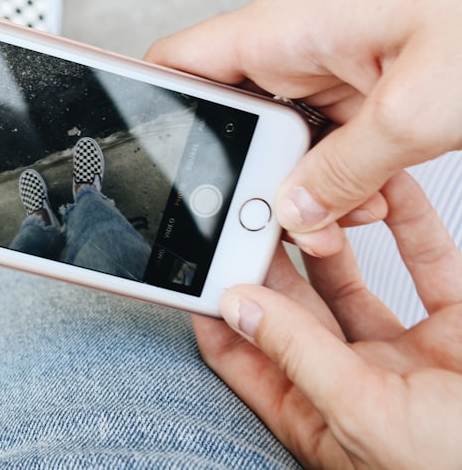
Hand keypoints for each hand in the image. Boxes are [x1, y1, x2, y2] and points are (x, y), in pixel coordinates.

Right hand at [145, 0, 461, 255]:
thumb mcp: (413, 115)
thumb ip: (340, 175)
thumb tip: (291, 214)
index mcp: (280, 29)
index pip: (176, 63)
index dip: (150, 110)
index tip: (152, 165)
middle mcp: (293, 43)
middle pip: (229, 118)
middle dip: (247, 175)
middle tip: (272, 220)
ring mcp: (328, 64)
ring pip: (281, 137)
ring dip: (303, 183)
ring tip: (338, 214)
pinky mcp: (362, 83)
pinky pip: (326, 139)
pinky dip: (341, 175)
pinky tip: (369, 197)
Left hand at [193, 172, 461, 468]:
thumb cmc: (458, 469)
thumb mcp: (369, 417)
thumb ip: (303, 356)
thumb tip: (241, 305)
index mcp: (320, 416)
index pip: (246, 355)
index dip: (218, 308)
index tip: (199, 259)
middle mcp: (356, 382)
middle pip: (293, 307)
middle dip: (270, 258)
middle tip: (252, 207)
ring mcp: (407, 353)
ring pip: (353, 280)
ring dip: (331, 237)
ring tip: (305, 195)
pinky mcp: (456, 326)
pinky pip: (426, 264)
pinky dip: (405, 226)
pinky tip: (382, 192)